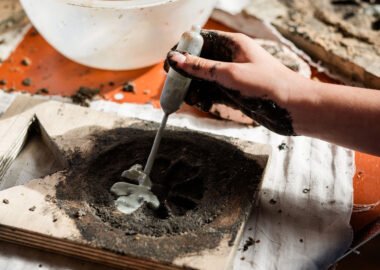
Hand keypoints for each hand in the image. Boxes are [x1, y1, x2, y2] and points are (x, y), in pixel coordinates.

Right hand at [165, 30, 304, 135]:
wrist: (295, 108)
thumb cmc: (269, 85)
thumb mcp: (231, 74)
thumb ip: (202, 68)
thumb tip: (176, 58)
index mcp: (233, 45)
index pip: (201, 41)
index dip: (183, 50)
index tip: (170, 63)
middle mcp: (232, 59)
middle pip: (200, 61)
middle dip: (186, 74)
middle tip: (174, 86)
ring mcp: (234, 77)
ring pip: (205, 79)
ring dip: (194, 88)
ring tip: (189, 98)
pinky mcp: (236, 92)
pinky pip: (214, 92)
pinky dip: (205, 98)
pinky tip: (202, 104)